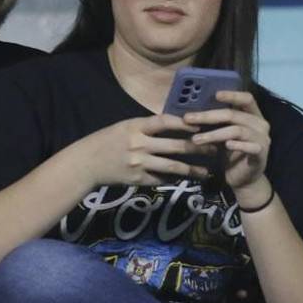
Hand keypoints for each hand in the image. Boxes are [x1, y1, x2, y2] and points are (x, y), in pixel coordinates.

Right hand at [74, 114, 206, 186]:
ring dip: (192, 170)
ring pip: (173, 167)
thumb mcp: (124, 127)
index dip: (184, 124)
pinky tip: (185, 179)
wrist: (86, 163)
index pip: (165, 122)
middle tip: (215, 149)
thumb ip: (146, 127)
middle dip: (198, 148)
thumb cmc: (107, 141)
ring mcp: (139, 164)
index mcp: (135, 127)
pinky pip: (162, 180)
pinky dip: (174, 179)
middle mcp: (139, 144)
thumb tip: (173, 125)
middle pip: (175, 146)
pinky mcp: (138, 179)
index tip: (201, 125)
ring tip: (207, 172)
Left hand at [184, 90, 269, 189]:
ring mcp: (262, 139)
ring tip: (195, 139)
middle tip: (188, 119)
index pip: (246, 99)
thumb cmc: (231, 153)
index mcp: (253, 116)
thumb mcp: (223, 134)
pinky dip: (237, 145)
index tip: (215, 94)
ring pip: (237, 130)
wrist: (245, 180)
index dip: (232, 94)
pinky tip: (226, 146)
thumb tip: (192, 110)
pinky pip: (250, 147)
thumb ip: (217, 122)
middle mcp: (260, 125)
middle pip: (234, 115)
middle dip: (208, 116)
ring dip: (214, 134)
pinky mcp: (261, 155)